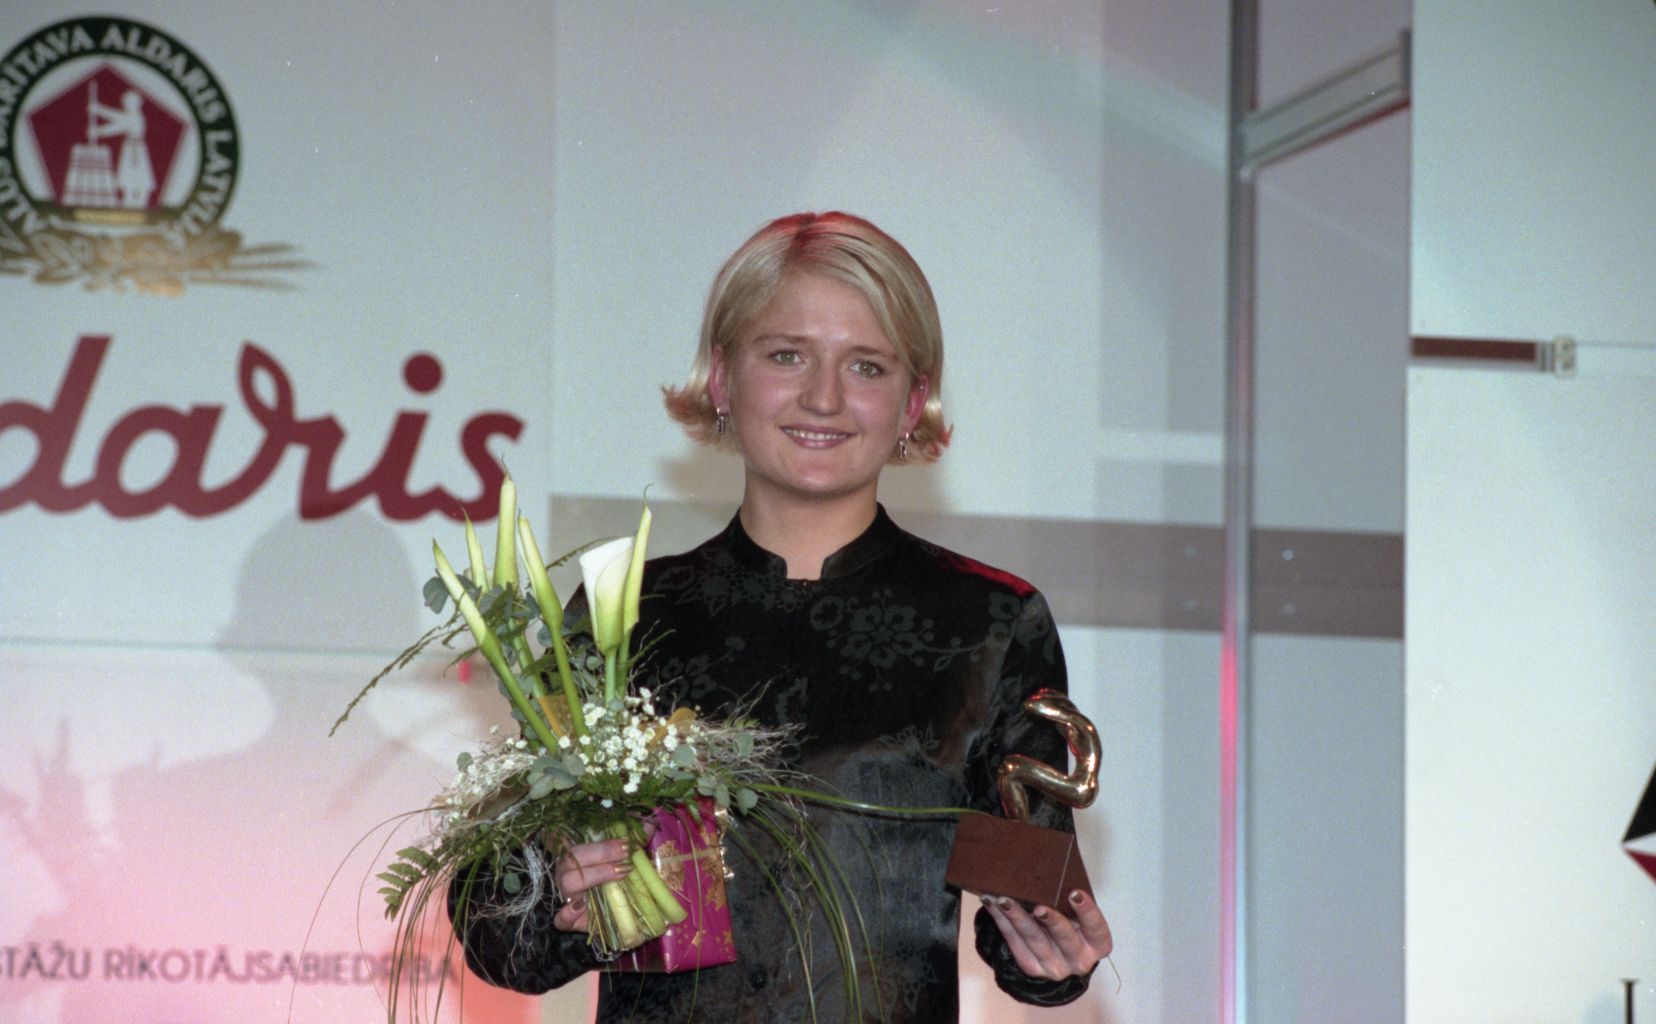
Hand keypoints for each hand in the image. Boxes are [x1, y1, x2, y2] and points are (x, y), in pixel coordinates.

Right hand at [548, 820, 653, 933]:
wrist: (618, 914)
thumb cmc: (617, 881)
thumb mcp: (627, 860)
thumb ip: (635, 842)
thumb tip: (649, 824)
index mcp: (578, 856)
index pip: (581, 842)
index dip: (602, 843)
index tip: (626, 842)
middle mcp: (568, 874)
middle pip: (572, 858)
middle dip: (601, 853)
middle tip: (626, 854)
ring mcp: (566, 897)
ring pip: (568, 882)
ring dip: (594, 875)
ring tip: (620, 873)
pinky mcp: (569, 921)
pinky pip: (561, 918)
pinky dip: (567, 913)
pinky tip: (580, 907)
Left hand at [982, 889, 1112, 980]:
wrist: (1059, 958)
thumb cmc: (1074, 928)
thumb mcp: (1081, 920)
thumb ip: (1073, 903)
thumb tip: (1052, 866)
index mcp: (1097, 945)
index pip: (1096, 928)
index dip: (1087, 911)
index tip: (1074, 892)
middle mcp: (1078, 960)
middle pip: (1064, 938)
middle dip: (1051, 921)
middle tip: (1038, 906)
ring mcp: (1054, 967)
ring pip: (1034, 940)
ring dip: (1018, 918)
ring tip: (1004, 900)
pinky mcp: (1032, 967)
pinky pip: (1014, 943)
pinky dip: (1003, 922)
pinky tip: (993, 904)